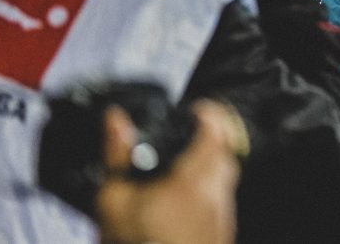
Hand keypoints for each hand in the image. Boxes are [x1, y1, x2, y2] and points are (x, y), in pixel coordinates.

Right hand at [96, 101, 241, 243]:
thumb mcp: (113, 200)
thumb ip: (117, 156)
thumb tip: (116, 120)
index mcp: (194, 178)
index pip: (216, 128)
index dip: (207, 112)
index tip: (193, 109)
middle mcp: (218, 192)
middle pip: (225, 151)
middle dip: (209, 138)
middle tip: (186, 135)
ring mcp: (223, 214)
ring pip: (226, 176)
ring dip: (210, 164)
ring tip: (180, 167)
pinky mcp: (222, 232)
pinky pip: (222, 199)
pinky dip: (207, 190)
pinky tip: (182, 201)